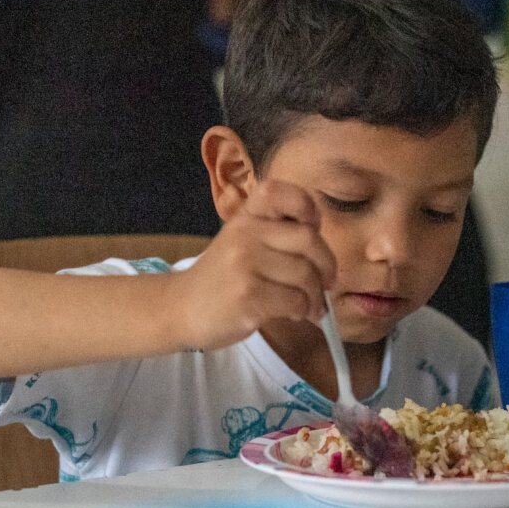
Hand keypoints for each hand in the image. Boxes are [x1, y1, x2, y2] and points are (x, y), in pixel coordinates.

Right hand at [172, 180, 336, 350]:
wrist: (182, 308)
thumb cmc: (223, 278)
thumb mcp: (242, 243)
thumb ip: (277, 237)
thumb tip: (325, 256)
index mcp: (247, 216)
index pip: (284, 193)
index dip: (308, 209)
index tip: (313, 231)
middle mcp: (245, 233)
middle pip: (308, 240)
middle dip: (326, 266)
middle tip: (326, 283)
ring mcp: (245, 264)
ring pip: (306, 274)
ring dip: (315, 296)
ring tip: (309, 307)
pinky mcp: (248, 295)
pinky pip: (296, 300)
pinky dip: (303, 310)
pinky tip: (294, 314)